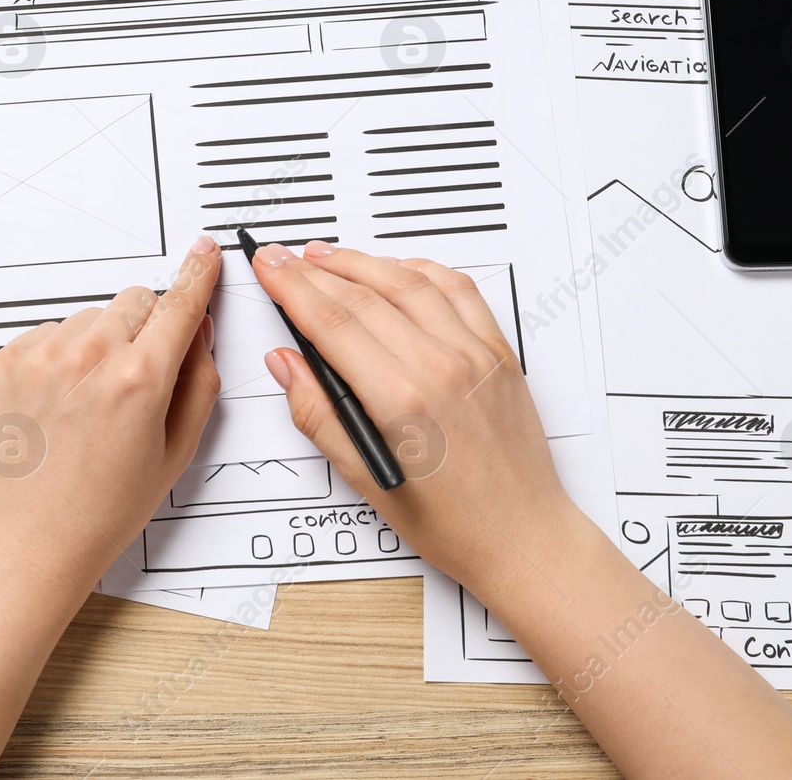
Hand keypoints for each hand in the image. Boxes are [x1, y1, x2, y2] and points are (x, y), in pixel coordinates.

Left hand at [0, 236, 222, 599]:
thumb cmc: (100, 510)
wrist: (30, 539)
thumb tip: (199, 335)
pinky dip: (63, 355)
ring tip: (93, 402)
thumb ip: (198, 383)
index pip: (179, 304)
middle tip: (140, 380)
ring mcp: (42, 355)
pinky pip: (51, 332)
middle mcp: (88, 357)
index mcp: (138, 380)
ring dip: (102, 342)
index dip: (198, 275)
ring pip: (92, 316)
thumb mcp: (175, 451)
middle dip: (147, 328)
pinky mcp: (8, 360)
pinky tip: (63, 403)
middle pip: (136, 301)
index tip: (204, 253)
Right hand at [251, 239, 581, 596]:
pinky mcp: (499, 352)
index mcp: (402, 401)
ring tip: (327, 255)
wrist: (523, 535)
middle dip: (313, 270)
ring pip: (409, 280)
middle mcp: (441, 367)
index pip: (330, 321)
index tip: (269, 267)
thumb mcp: (364, 479)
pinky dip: (422, 269)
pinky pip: (459, 290)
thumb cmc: (453, 523)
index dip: (291, 287)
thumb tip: (287, 366)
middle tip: (283, 257)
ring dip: (361, 261)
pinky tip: (398, 266)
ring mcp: (475, 354)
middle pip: (362, 294)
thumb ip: (317, 414)